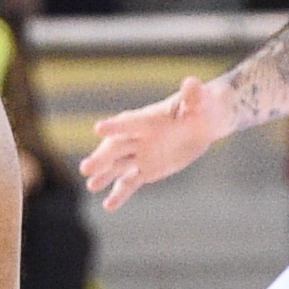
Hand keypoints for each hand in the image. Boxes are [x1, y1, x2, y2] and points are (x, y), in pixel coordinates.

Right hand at [82, 74, 235, 208]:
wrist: (202, 123)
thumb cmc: (201, 107)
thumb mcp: (201, 101)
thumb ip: (193, 95)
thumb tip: (191, 83)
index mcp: (148, 119)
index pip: (129, 123)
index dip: (116, 126)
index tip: (98, 129)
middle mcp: (139, 137)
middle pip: (116, 147)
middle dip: (102, 157)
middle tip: (86, 168)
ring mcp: (140, 154)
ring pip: (118, 166)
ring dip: (104, 175)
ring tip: (91, 186)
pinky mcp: (145, 170)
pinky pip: (130, 183)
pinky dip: (119, 194)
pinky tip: (108, 206)